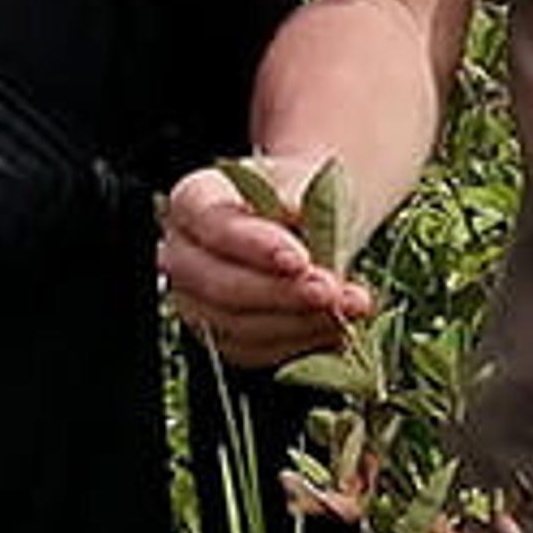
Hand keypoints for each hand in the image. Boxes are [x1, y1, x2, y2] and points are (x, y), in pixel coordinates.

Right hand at [159, 157, 374, 369]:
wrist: (306, 223)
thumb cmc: (300, 195)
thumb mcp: (303, 182)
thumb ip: (300, 197)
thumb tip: (296, 211)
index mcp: (192, 201)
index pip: (212, 224)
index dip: (254, 246)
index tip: (299, 259)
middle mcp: (182, 255)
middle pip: (219, 284)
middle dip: (280, 293)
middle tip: (328, 291)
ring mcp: (197, 302)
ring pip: (238, 326)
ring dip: (299, 322)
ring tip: (349, 308)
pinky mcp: (224, 337)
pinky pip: (257, 351)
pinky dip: (302, 343)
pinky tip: (339, 327)